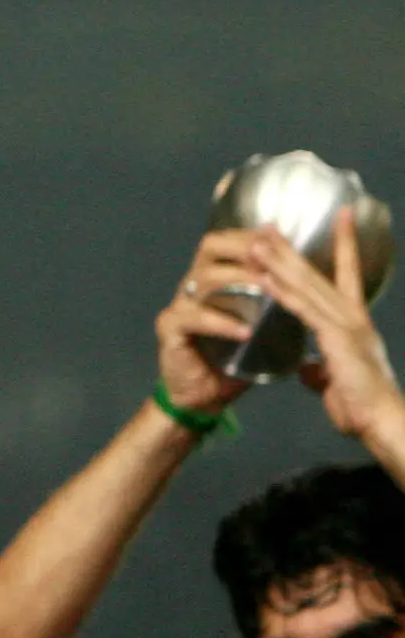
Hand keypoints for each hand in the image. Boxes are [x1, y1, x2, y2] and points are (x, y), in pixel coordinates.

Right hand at [154, 226, 261, 418]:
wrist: (201, 398)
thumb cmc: (233, 360)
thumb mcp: (259, 326)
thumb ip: (275, 303)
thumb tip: (311, 282)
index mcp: (214, 280)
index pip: (228, 241)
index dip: (252, 234)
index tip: (279, 236)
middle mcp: (194, 286)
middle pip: (210, 247)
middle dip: (243, 246)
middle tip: (269, 255)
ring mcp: (179, 306)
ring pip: (203, 279)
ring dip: (238, 281)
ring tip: (265, 289)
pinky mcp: (170, 330)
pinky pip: (194, 318)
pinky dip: (221, 323)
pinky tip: (244, 331)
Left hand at [251, 212, 404, 447]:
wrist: (379, 419)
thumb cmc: (361, 405)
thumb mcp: (336, 381)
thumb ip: (322, 369)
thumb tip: (310, 369)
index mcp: (354, 321)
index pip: (346, 274)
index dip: (342, 246)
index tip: (340, 218)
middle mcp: (351, 315)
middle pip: (316, 273)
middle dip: (291, 249)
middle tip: (269, 225)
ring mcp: (345, 323)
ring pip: (307, 285)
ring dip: (279, 263)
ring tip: (257, 241)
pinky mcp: (336, 336)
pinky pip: (303, 309)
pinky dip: (283, 293)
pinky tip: (266, 278)